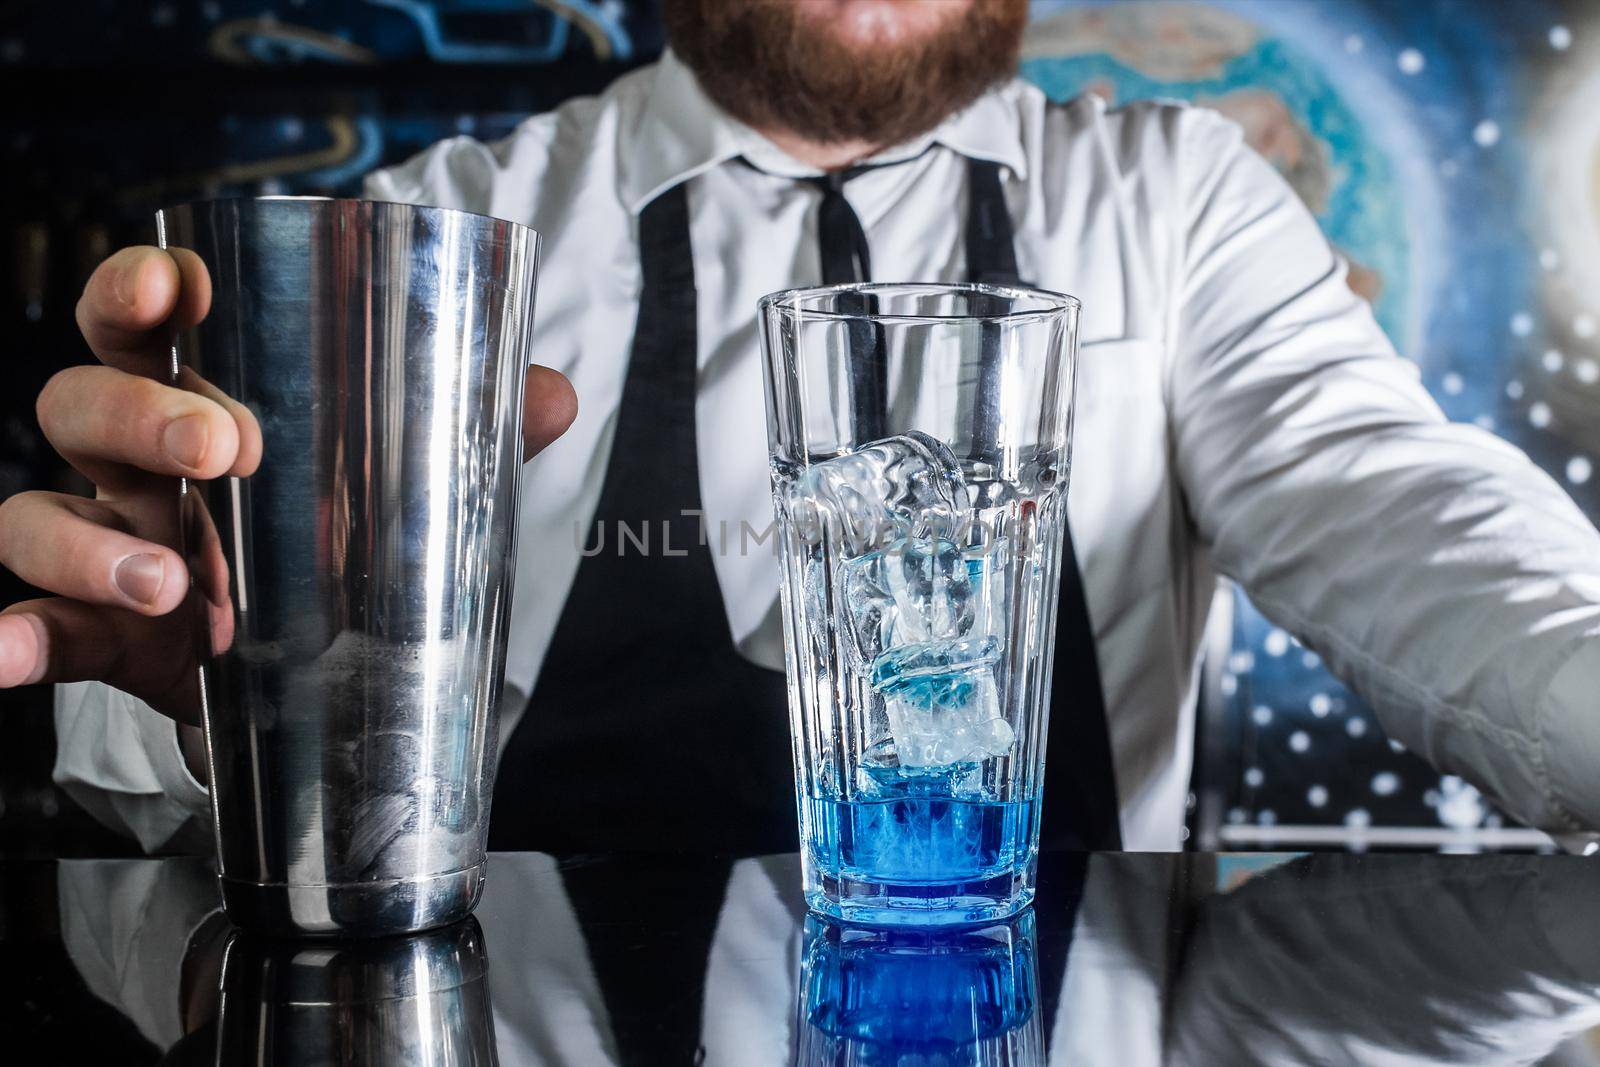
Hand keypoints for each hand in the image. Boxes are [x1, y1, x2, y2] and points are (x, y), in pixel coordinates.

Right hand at [0, 246, 575, 721]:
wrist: (329, 674)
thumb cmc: (351, 543)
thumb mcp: (417, 485)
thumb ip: (477, 437)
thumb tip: (553, 394)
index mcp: (205, 401)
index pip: (147, 323)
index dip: (141, 290)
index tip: (176, 282)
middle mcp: (135, 464)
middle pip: (85, 402)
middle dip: (139, 413)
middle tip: (220, 449)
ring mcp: (109, 546)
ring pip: (41, 513)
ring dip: (89, 541)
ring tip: (171, 584)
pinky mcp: (101, 634)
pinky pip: (33, 624)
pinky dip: (10, 637)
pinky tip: (5, 652)